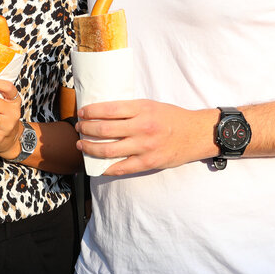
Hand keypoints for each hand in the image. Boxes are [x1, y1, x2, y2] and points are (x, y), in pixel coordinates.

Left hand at [76, 99, 215, 175]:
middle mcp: (142, 127)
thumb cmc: (172, 117)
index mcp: (142, 109)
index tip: (81, 113)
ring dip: (90, 148)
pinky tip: (98, 166)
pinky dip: (106, 168)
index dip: (90, 112)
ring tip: (81, 145)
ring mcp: (144, 146)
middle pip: (103, 130)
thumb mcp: (151, 105)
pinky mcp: (148, 162)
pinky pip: (122, 168)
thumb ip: (130, 110)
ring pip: (108, 150)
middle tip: (78, 128)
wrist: (196, 134)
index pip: (108, 110)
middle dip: (85, 130)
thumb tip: (103, 113)